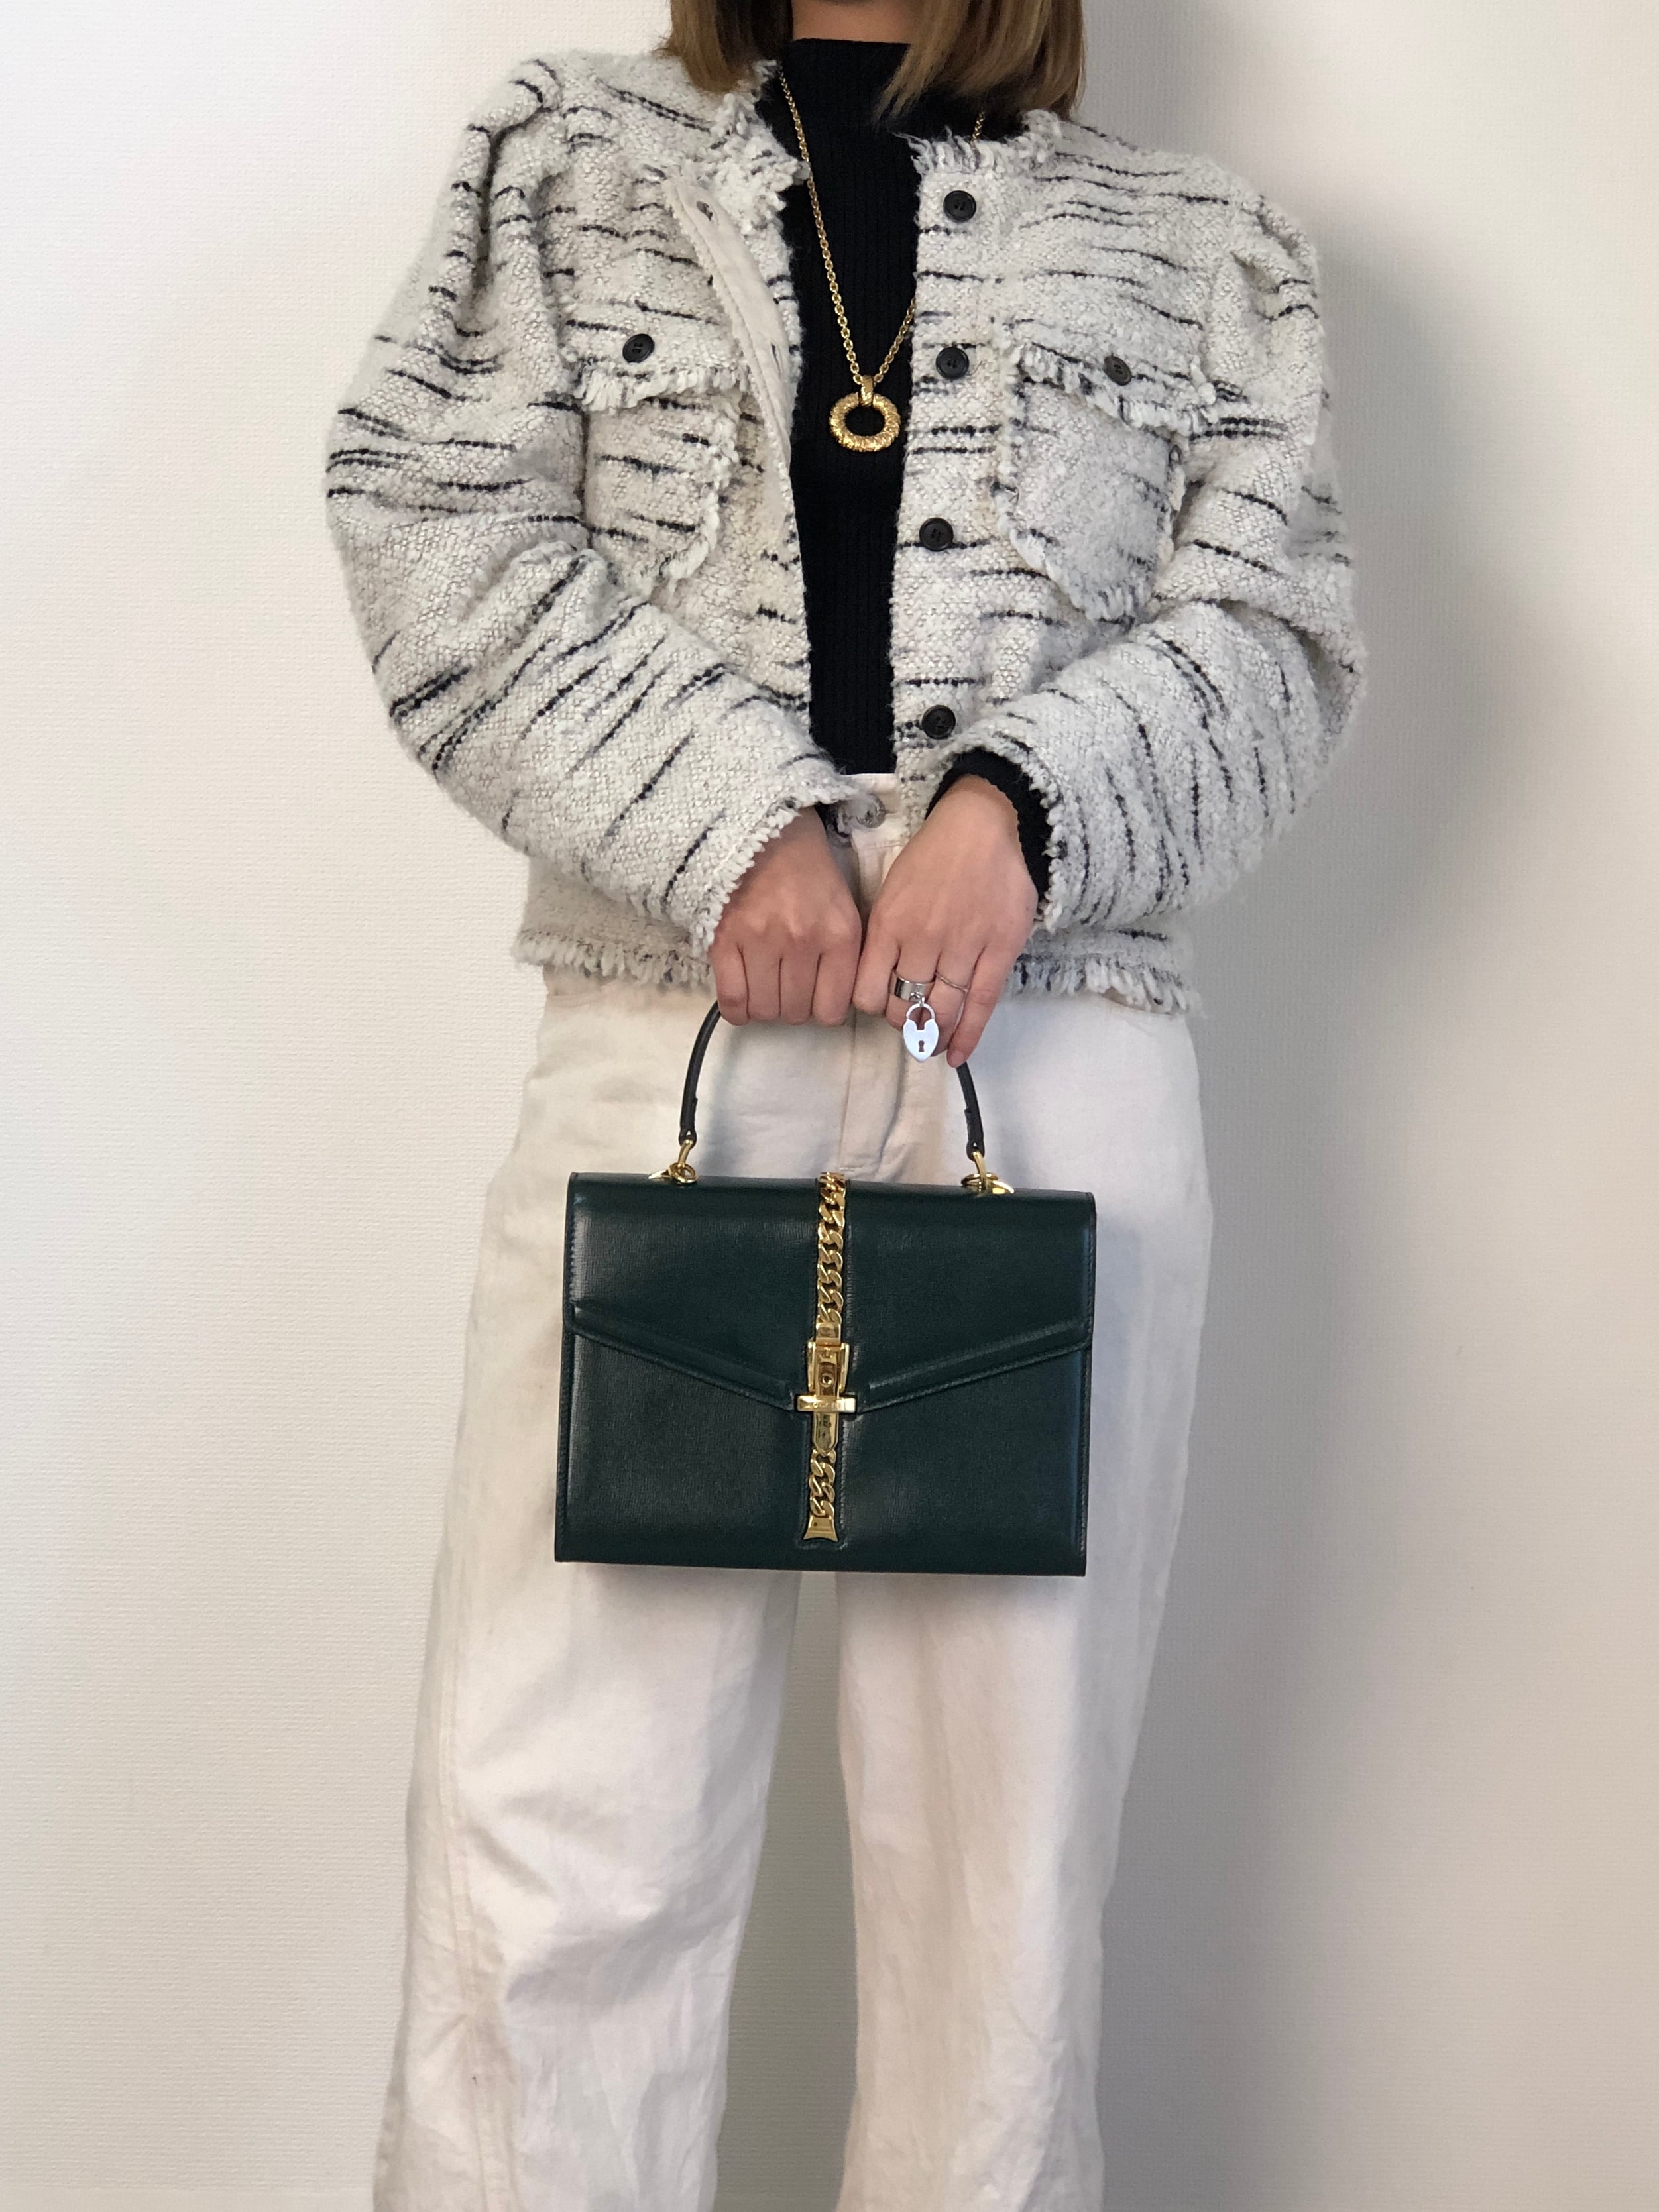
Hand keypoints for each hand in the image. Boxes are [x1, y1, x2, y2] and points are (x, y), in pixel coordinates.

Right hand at [709, 808, 863, 1024]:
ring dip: (765, 1008)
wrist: (762, 828)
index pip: (832, 1009)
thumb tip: (831, 1001)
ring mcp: (761, 942)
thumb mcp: (842, 906)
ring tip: (764, 988)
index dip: (822, 1010)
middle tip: (786, 988)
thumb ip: (843, 954)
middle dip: (792, 1008)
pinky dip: (737, 1010)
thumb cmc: (805, 867)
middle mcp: (802, 942)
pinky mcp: (725, 940)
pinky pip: (732, 999)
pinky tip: (742, 1000)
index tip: (815, 999)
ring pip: (765, 1010)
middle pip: (795, 1012)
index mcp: (838, 934)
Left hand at [852, 776, 1038, 1064]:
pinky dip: (968, 1036)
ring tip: (931, 1042)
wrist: (987, 824)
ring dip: (933, 1034)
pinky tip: (956, 1055)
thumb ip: (885, 934)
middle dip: (904, 1024)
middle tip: (911, 1025)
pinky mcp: (999, 950)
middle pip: (905, 1007)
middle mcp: (922, 940)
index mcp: (889, 924)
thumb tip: (880, 978)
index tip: (882, 1006)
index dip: (872, 1008)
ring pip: (941, 1011)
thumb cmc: (936, 854)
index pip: (868, 992)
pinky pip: (980, 1005)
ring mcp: (963, 947)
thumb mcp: (893, 888)